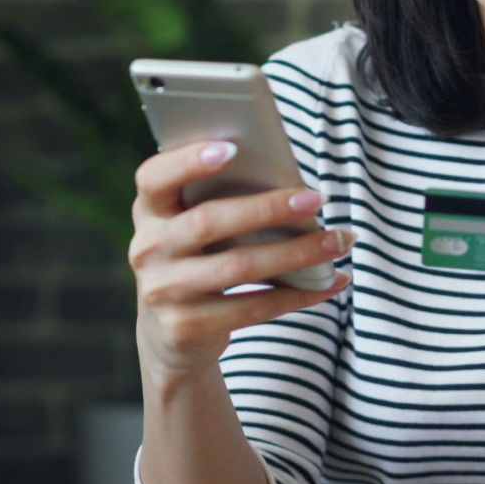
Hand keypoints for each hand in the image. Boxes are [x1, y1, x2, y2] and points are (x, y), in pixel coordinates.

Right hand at [130, 140, 353, 380]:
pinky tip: (329, 281)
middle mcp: (147, 250)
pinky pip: (252, 308)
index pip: (154, 178)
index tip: (233, 148)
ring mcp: (163, 291)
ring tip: (337, 241)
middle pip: (208, 222)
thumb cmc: (196, 261)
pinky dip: (299, 294)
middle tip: (315, 199)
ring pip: (238, 266)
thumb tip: (290, 185)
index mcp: (148, 212)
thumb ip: (217, 203)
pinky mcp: (185, 327)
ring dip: (296, 253)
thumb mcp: (190, 229)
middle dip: (267, 208)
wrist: (169, 335)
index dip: (188, 161)